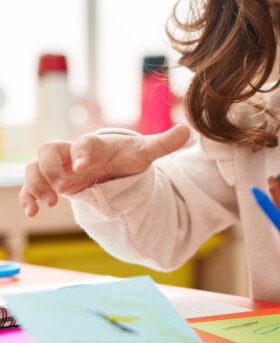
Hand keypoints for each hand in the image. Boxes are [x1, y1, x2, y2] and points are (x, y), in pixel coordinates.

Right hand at [19, 124, 190, 216]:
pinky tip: (33, 211)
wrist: (111, 166)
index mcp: (94, 146)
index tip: (82, 166)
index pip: (83, 143)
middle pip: (49, 150)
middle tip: (61, 186)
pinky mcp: (52, 182)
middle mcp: (72, 154)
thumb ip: (163, 143)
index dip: (80, 152)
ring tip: (46, 203)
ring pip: (35, 167)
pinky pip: (32, 185)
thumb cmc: (125, 157)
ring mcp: (59, 168)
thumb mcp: (144, 153)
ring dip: (36, 183)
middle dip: (50, 167)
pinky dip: (29, 196)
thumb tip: (188, 131)